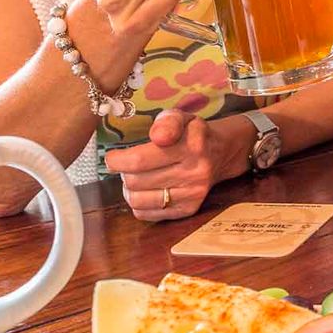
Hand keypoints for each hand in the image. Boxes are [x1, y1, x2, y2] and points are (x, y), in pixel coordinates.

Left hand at [103, 108, 242, 220]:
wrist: (221, 153)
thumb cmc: (192, 134)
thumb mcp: (181, 117)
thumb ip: (167, 122)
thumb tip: (157, 136)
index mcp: (190, 147)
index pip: (140, 160)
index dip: (117, 161)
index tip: (112, 158)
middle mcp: (194, 173)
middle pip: (135, 181)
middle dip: (124, 173)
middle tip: (128, 166)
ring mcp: (192, 195)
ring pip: (138, 200)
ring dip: (129, 190)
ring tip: (135, 178)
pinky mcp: (188, 210)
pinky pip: (147, 214)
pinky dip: (139, 204)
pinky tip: (145, 191)